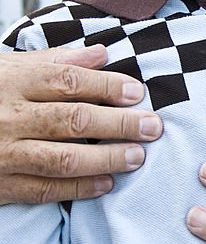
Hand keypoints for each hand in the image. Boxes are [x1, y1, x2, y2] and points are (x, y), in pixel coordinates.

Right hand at [0, 45, 161, 204]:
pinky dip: (79, 189)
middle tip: (152, 126)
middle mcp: (9, 117)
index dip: (107, 86)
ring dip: (106, 158)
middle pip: (73, 119)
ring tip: (137, 156)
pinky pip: (44, 190)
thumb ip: (55, 61)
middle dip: (118, 123)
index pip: (69, 81)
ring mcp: (4, 154)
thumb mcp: (8, 67)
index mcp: (12, 81)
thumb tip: (101, 53)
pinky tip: (107, 184)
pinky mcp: (1, 185)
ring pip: (63, 158)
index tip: (138, 91)